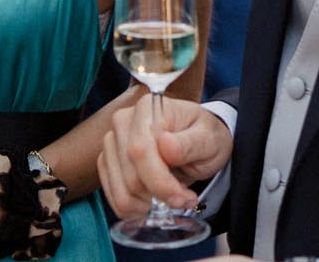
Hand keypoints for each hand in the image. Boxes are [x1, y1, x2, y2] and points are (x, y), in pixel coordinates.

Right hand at [98, 94, 230, 219]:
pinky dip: (139, 209)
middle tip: (185, 199)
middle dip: (160, 196)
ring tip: (173, 198)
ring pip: (123, 193)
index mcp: (147, 108)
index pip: (141, 151)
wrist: (198, 140)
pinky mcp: (108, 164)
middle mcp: (123, 122)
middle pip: (131, 177)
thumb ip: (190, 143)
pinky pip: (117, 199)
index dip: (161, 182)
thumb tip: (166, 144)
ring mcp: (112, 143)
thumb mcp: (210, 139)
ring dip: (150, 206)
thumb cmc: (204, 136)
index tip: (183, 198)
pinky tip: (158, 202)